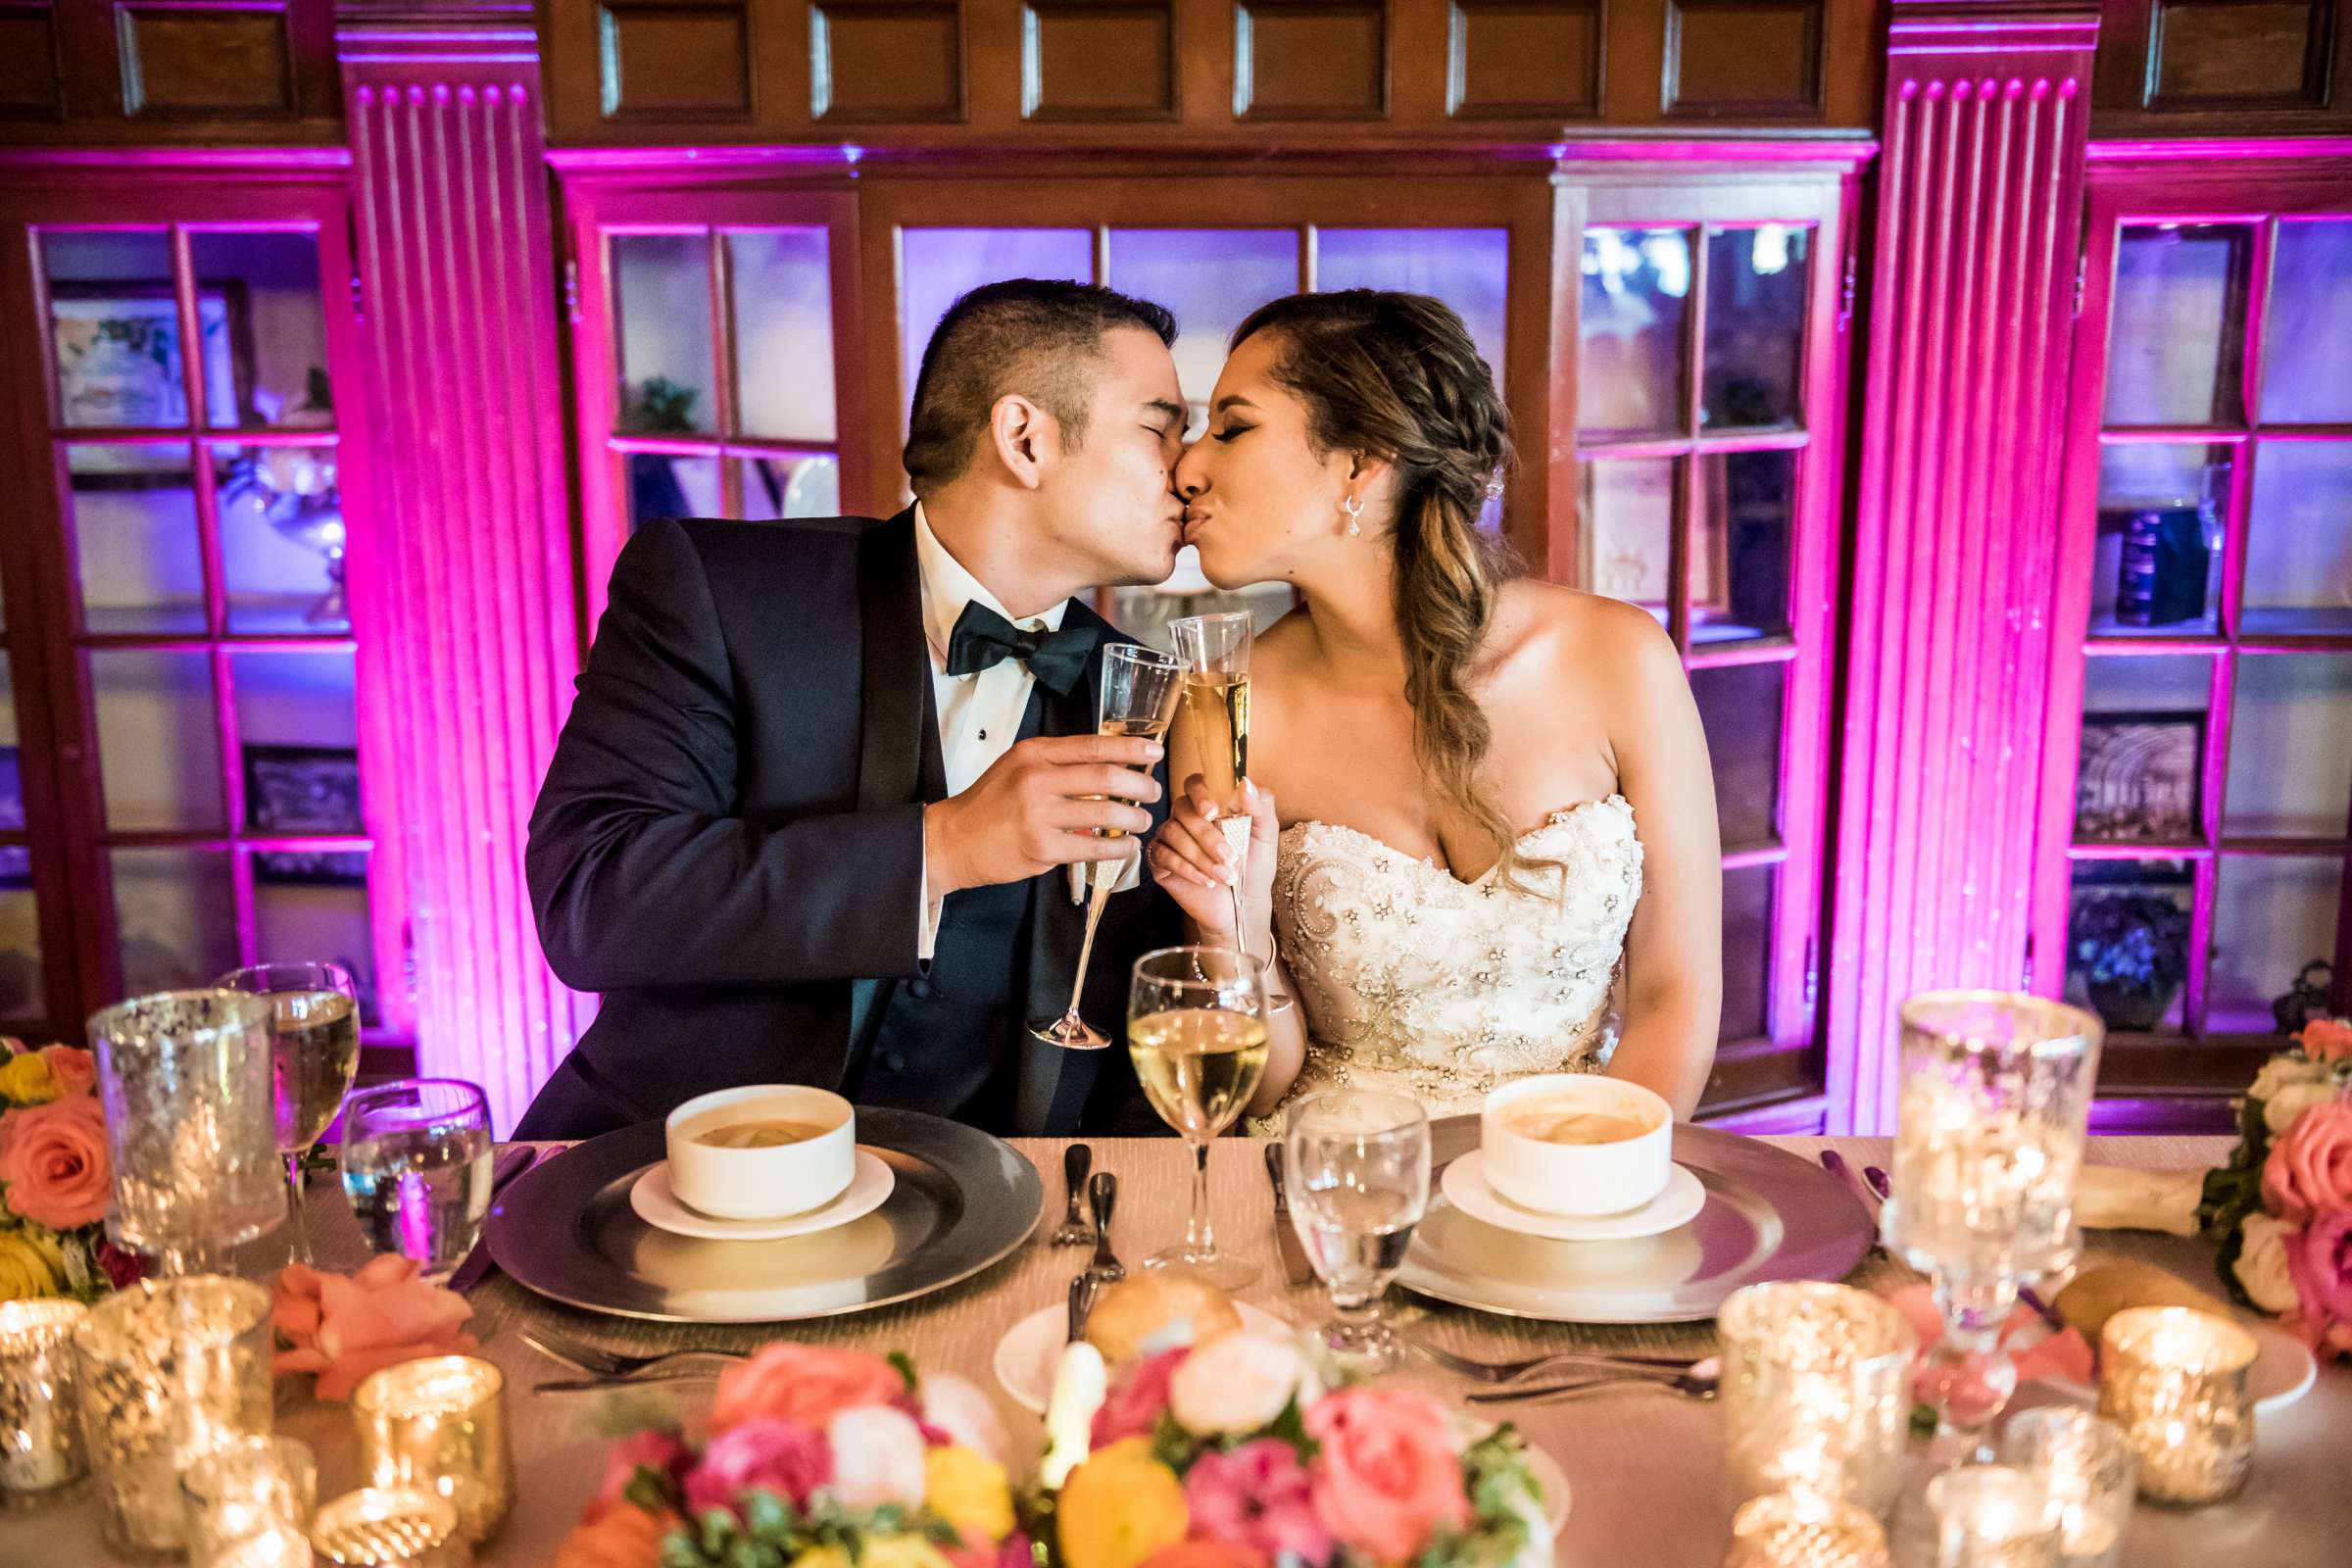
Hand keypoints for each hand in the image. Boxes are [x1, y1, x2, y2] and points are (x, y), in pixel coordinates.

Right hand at [923, 734, 1162, 895]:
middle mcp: (1036, 779)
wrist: (954, 840)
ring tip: (1143, 821)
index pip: (1092, 745)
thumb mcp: (1017, 767)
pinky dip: (1117, 847)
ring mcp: (1039, 814)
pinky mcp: (1041, 847)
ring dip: (1133, 818)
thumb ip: (1057, 764)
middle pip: (1105, 776)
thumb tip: (1108, 767)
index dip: (1130, 748)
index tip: (1154, 752)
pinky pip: (1092, 846)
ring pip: (1104, 812)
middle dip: (1139, 785)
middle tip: (1154, 792)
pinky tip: (1127, 847)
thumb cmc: (990, 804)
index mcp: (1034, 754)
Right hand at [1148, 775, 1277, 945]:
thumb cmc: (1254, 867)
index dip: (1199, 793)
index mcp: (1211, 804)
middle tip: (1230, 857)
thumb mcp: (1266, 836)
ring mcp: (1171, 838)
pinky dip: (1186, 869)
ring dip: (1200, 857)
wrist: (1244, 905)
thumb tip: (1245, 782)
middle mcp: (1187, 817)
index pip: (1195, 783)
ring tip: (1224, 876)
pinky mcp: (1160, 862)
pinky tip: (1206, 881)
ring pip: (1172, 833)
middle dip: (1207, 835)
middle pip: (1182, 809)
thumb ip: (1260, 807)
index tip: (1212, 811)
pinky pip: (1162, 856)